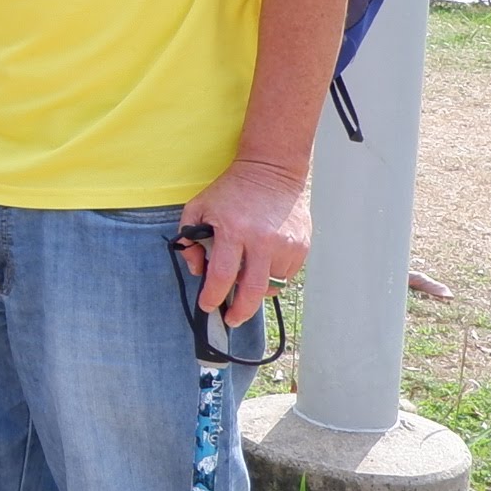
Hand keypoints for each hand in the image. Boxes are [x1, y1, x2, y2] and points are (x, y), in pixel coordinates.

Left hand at [177, 160, 309, 326]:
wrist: (272, 170)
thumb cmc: (231, 191)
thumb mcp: (199, 207)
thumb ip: (189, 239)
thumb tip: (198, 270)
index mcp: (233, 231)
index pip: (222, 276)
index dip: (213, 297)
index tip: (207, 306)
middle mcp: (262, 241)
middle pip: (252, 291)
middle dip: (240, 312)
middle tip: (231, 319)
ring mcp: (285, 245)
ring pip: (271, 286)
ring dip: (256, 291)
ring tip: (246, 282)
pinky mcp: (301, 247)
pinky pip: (286, 275)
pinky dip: (272, 277)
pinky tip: (262, 265)